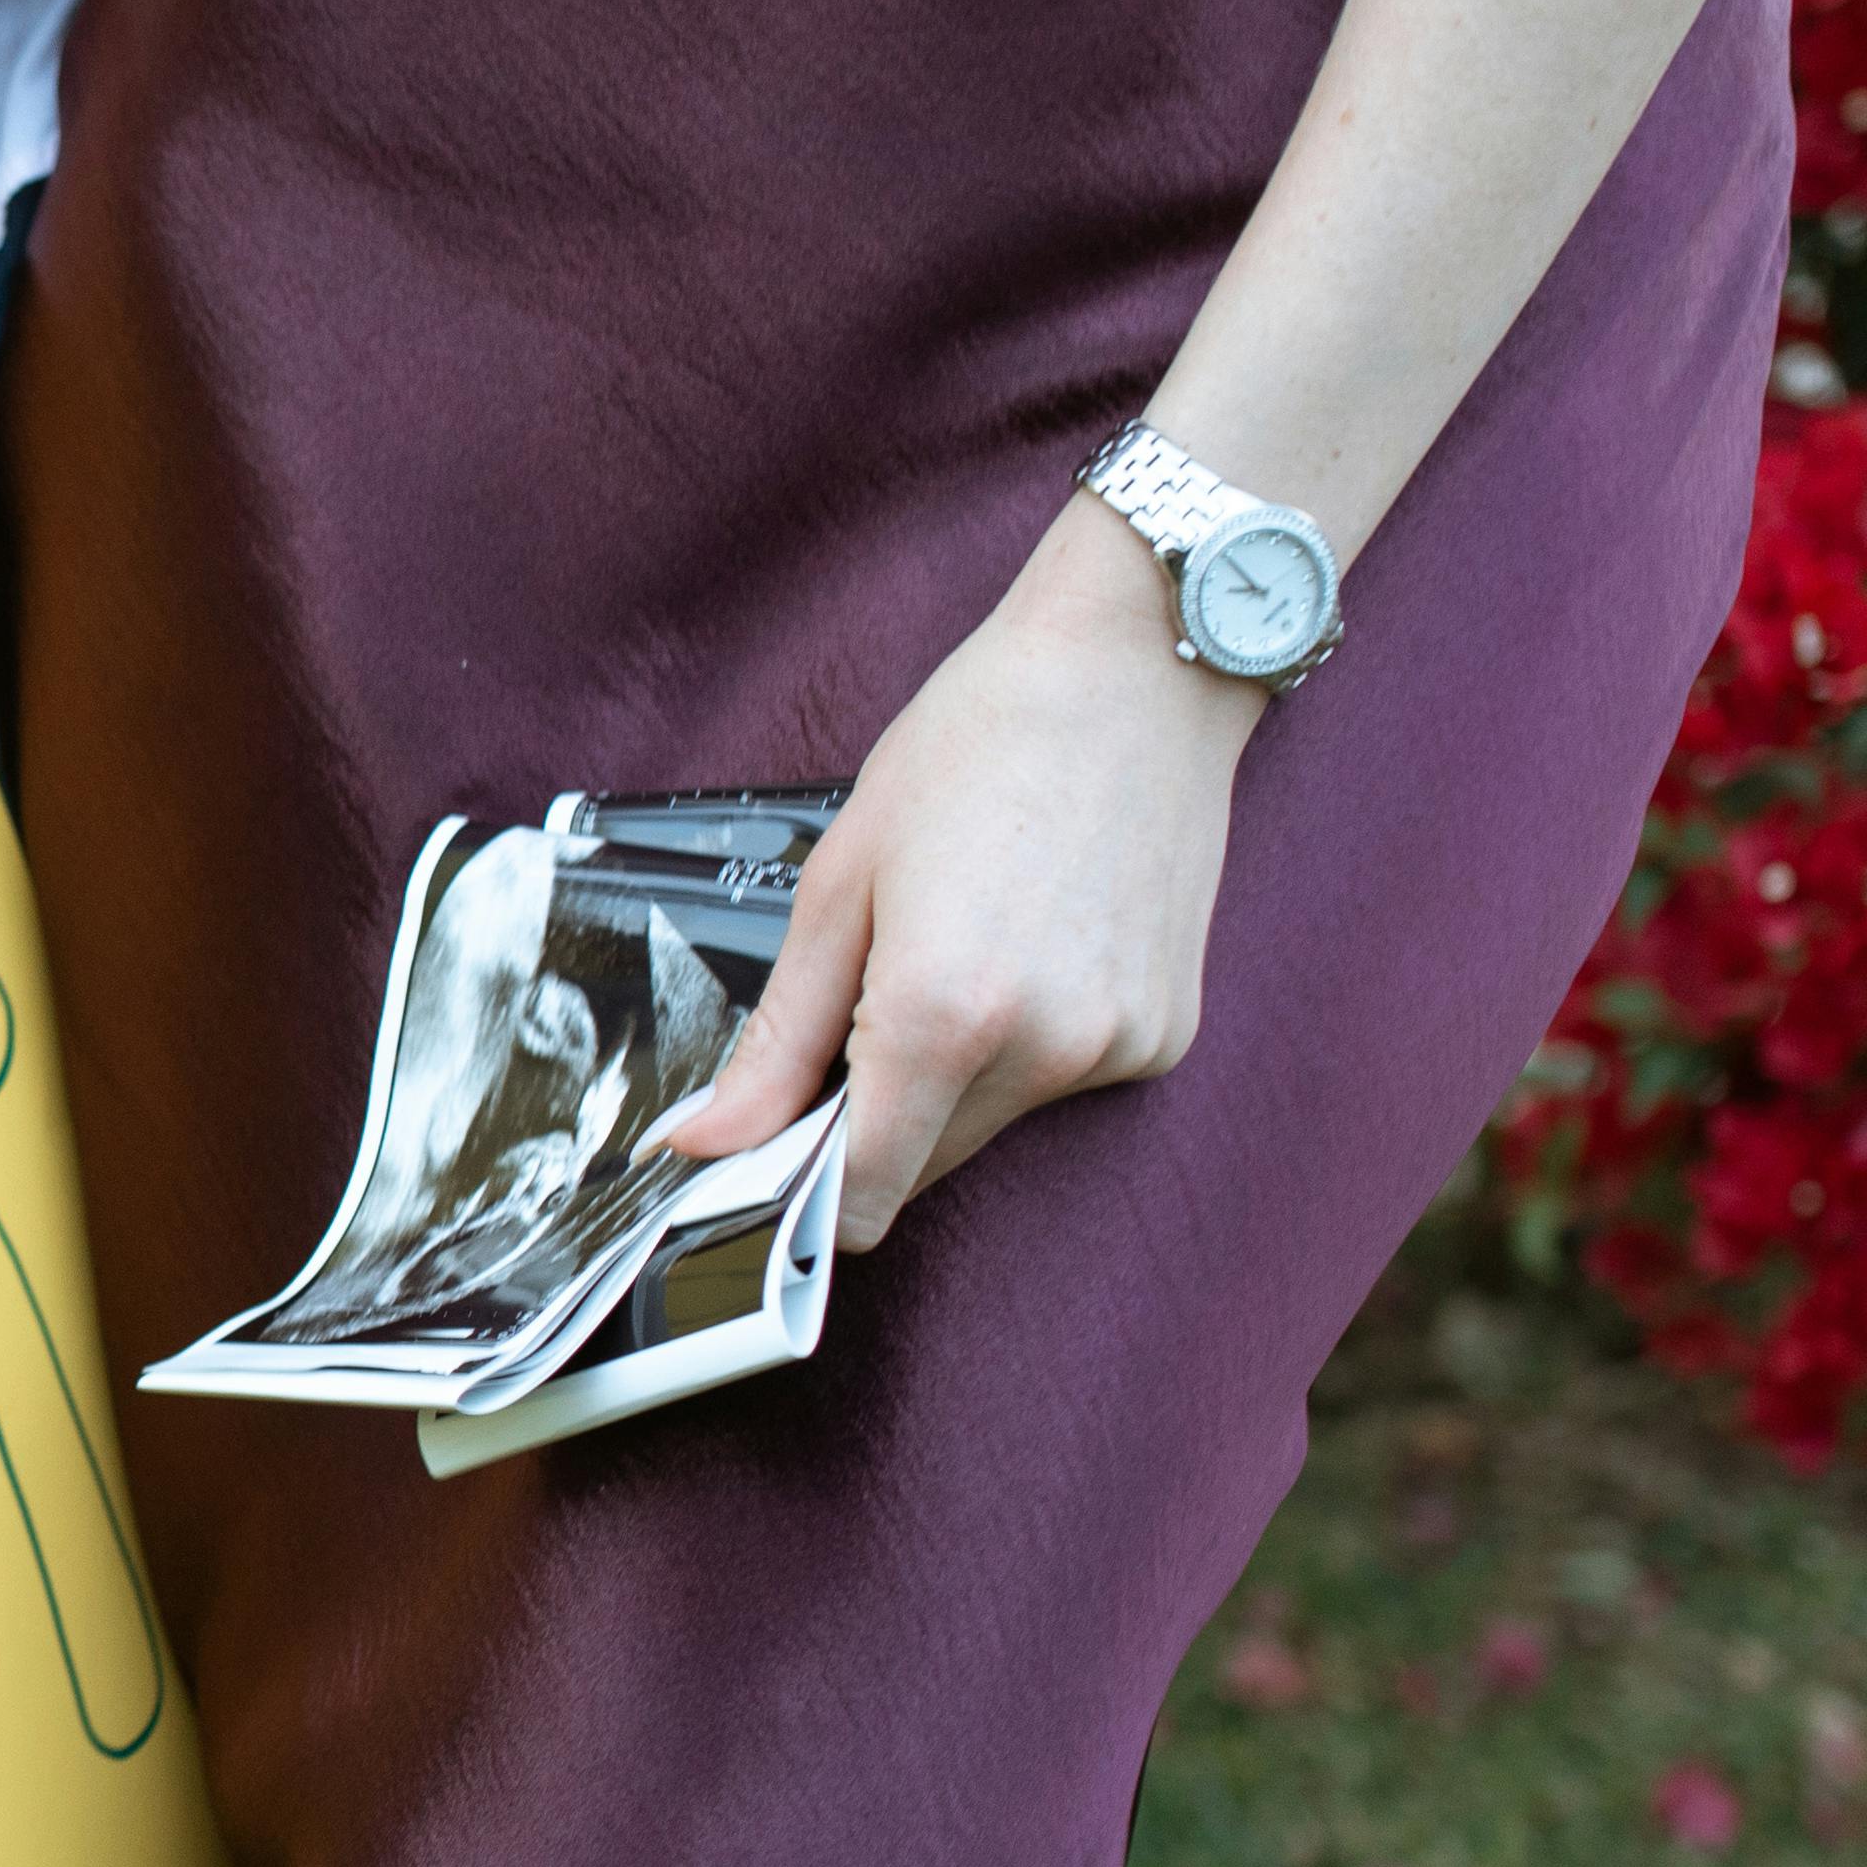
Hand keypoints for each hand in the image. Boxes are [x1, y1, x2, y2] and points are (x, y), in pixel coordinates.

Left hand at [654, 503, 1262, 1247]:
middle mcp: (1044, 1053)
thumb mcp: (839, 883)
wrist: (1133, 669)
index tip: (763, 1155)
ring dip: (947, 1081)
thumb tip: (700, 1145)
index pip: (861, 1197)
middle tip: (850, 1014)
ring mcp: (1116, 1049)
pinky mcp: (1166, 1034)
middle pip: (921, 1167)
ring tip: (953, 949)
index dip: (800, 1191)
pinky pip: (1060, 1082)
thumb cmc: (975, 746)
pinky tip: (1027, 945)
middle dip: (869, 1123)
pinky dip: (1025, 1047)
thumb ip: (775, 1040)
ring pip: (990, 1128)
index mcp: (943, 1017)